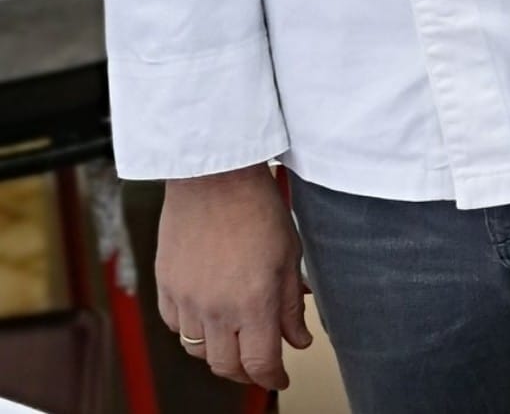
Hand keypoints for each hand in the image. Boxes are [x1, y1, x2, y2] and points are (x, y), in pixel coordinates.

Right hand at [155, 165, 312, 389]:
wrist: (214, 177)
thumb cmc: (257, 207)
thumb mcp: (290, 253)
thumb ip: (291, 303)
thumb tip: (298, 339)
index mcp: (253, 303)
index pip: (261, 362)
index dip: (273, 378)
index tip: (280, 379)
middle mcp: (216, 310)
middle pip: (226, 366)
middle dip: (246, 372)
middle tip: (260, 364)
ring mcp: (186, 301)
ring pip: (197, 350)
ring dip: (218, 353)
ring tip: (235, 340)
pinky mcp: (165, 287)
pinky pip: (175, 326)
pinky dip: (192, 331)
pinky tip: (207, 318)